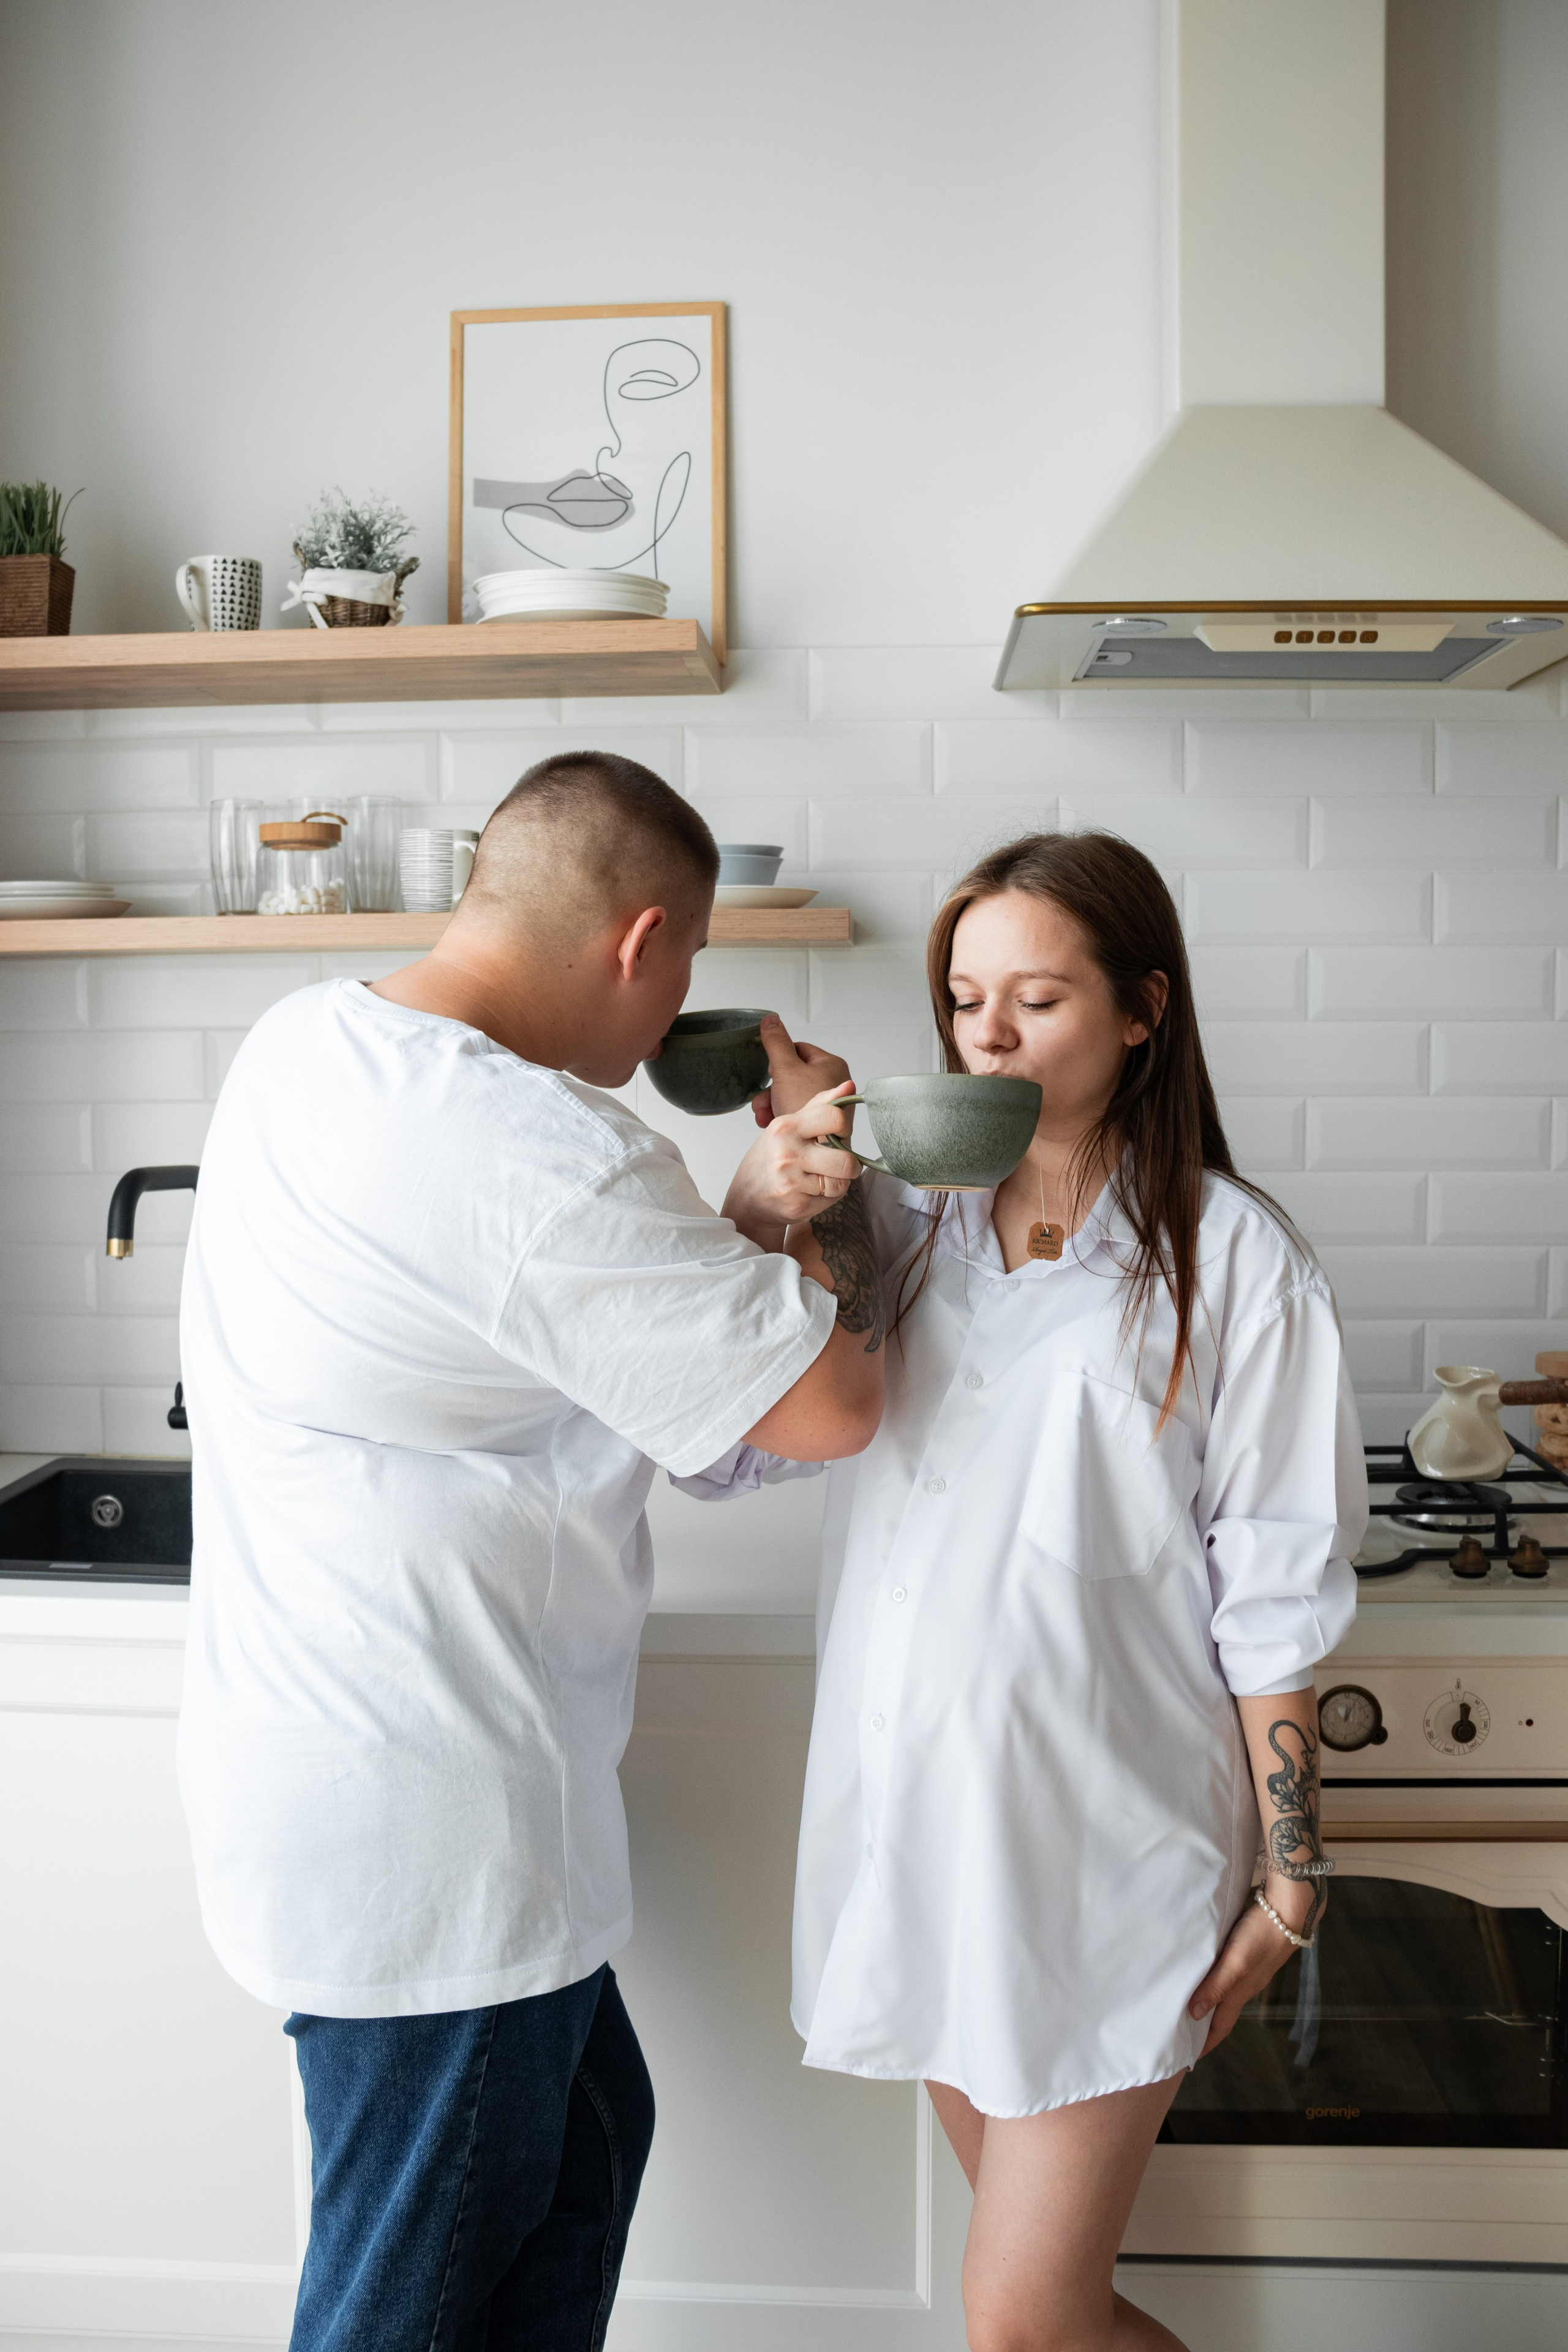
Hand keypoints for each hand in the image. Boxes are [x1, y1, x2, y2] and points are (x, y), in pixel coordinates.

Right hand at [723, 1082, 860, 1247]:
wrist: (746, 1199)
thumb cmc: (771, 1159)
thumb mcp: (789, 1126)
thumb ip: (820, 1105)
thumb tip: (850, 1086)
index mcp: (786, 1127)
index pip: (835, 1118)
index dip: (844, 1129)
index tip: (836, 1135)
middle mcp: (786, 1153)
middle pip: (846, 1159)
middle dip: (848, 1165)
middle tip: (836, 1165)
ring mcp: (791, 1181)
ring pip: (842, 1182)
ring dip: (837, 1183)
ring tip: (820, 1179)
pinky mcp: (796, 1205)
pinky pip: (831, 1199)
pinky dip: (826, 1198)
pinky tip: (809, 1193)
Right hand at [751, 1014, 851, 1126]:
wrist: (814, 1152)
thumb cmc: (805, 1109)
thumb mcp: (786, 1069)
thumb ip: (776, 1043)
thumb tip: (770, 1018)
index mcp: (831, 1065)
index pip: (798, 1049)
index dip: (779, 1060)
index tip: (770, 1074)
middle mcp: (833, 1083)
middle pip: (792, 1075)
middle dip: (772, 1089)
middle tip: (763, 1101)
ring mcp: (827, 1105)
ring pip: (790, 1095)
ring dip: (772, 1104)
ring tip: (764, 1116)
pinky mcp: (820, 1123)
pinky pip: (795, 1112)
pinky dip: (781, 1116)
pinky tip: (770, 1124)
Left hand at [1187, 1881, 1314, 2056]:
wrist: (1290, 1908)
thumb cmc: (1262, 1934)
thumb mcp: (1236, 1962)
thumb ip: (1216, 1986)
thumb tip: (1193, 2014)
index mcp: (1241, 1991)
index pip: (1220, 2026)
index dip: (1205, 2042)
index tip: (1188, 2057)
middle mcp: (1245, 1984)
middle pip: (1221, 2012)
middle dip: (1203, 2025)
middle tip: (1180, 2031)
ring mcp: (1249, 1968)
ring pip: (1223, 1991)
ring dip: (1206, 2000)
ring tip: (1185, 2002)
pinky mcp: (1249, 1951)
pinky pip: (1226, 1973)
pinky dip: (1213, 1979)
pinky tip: (1204, 1969)